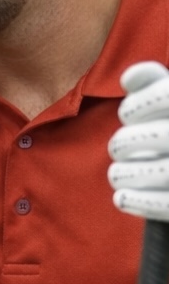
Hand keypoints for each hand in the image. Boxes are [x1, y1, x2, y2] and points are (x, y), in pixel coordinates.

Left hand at [108, 62, 168, 219]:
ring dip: (123, 174)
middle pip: (148, 138)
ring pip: (151, 173)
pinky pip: (161, 205)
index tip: (128, 115)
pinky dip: (134, 200)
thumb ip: (152, 80)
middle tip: (119, 147)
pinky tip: (122, 196)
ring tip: (119, 172)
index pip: (163, 97)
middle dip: (123, 143)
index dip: (136, 107)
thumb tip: (129, 78)